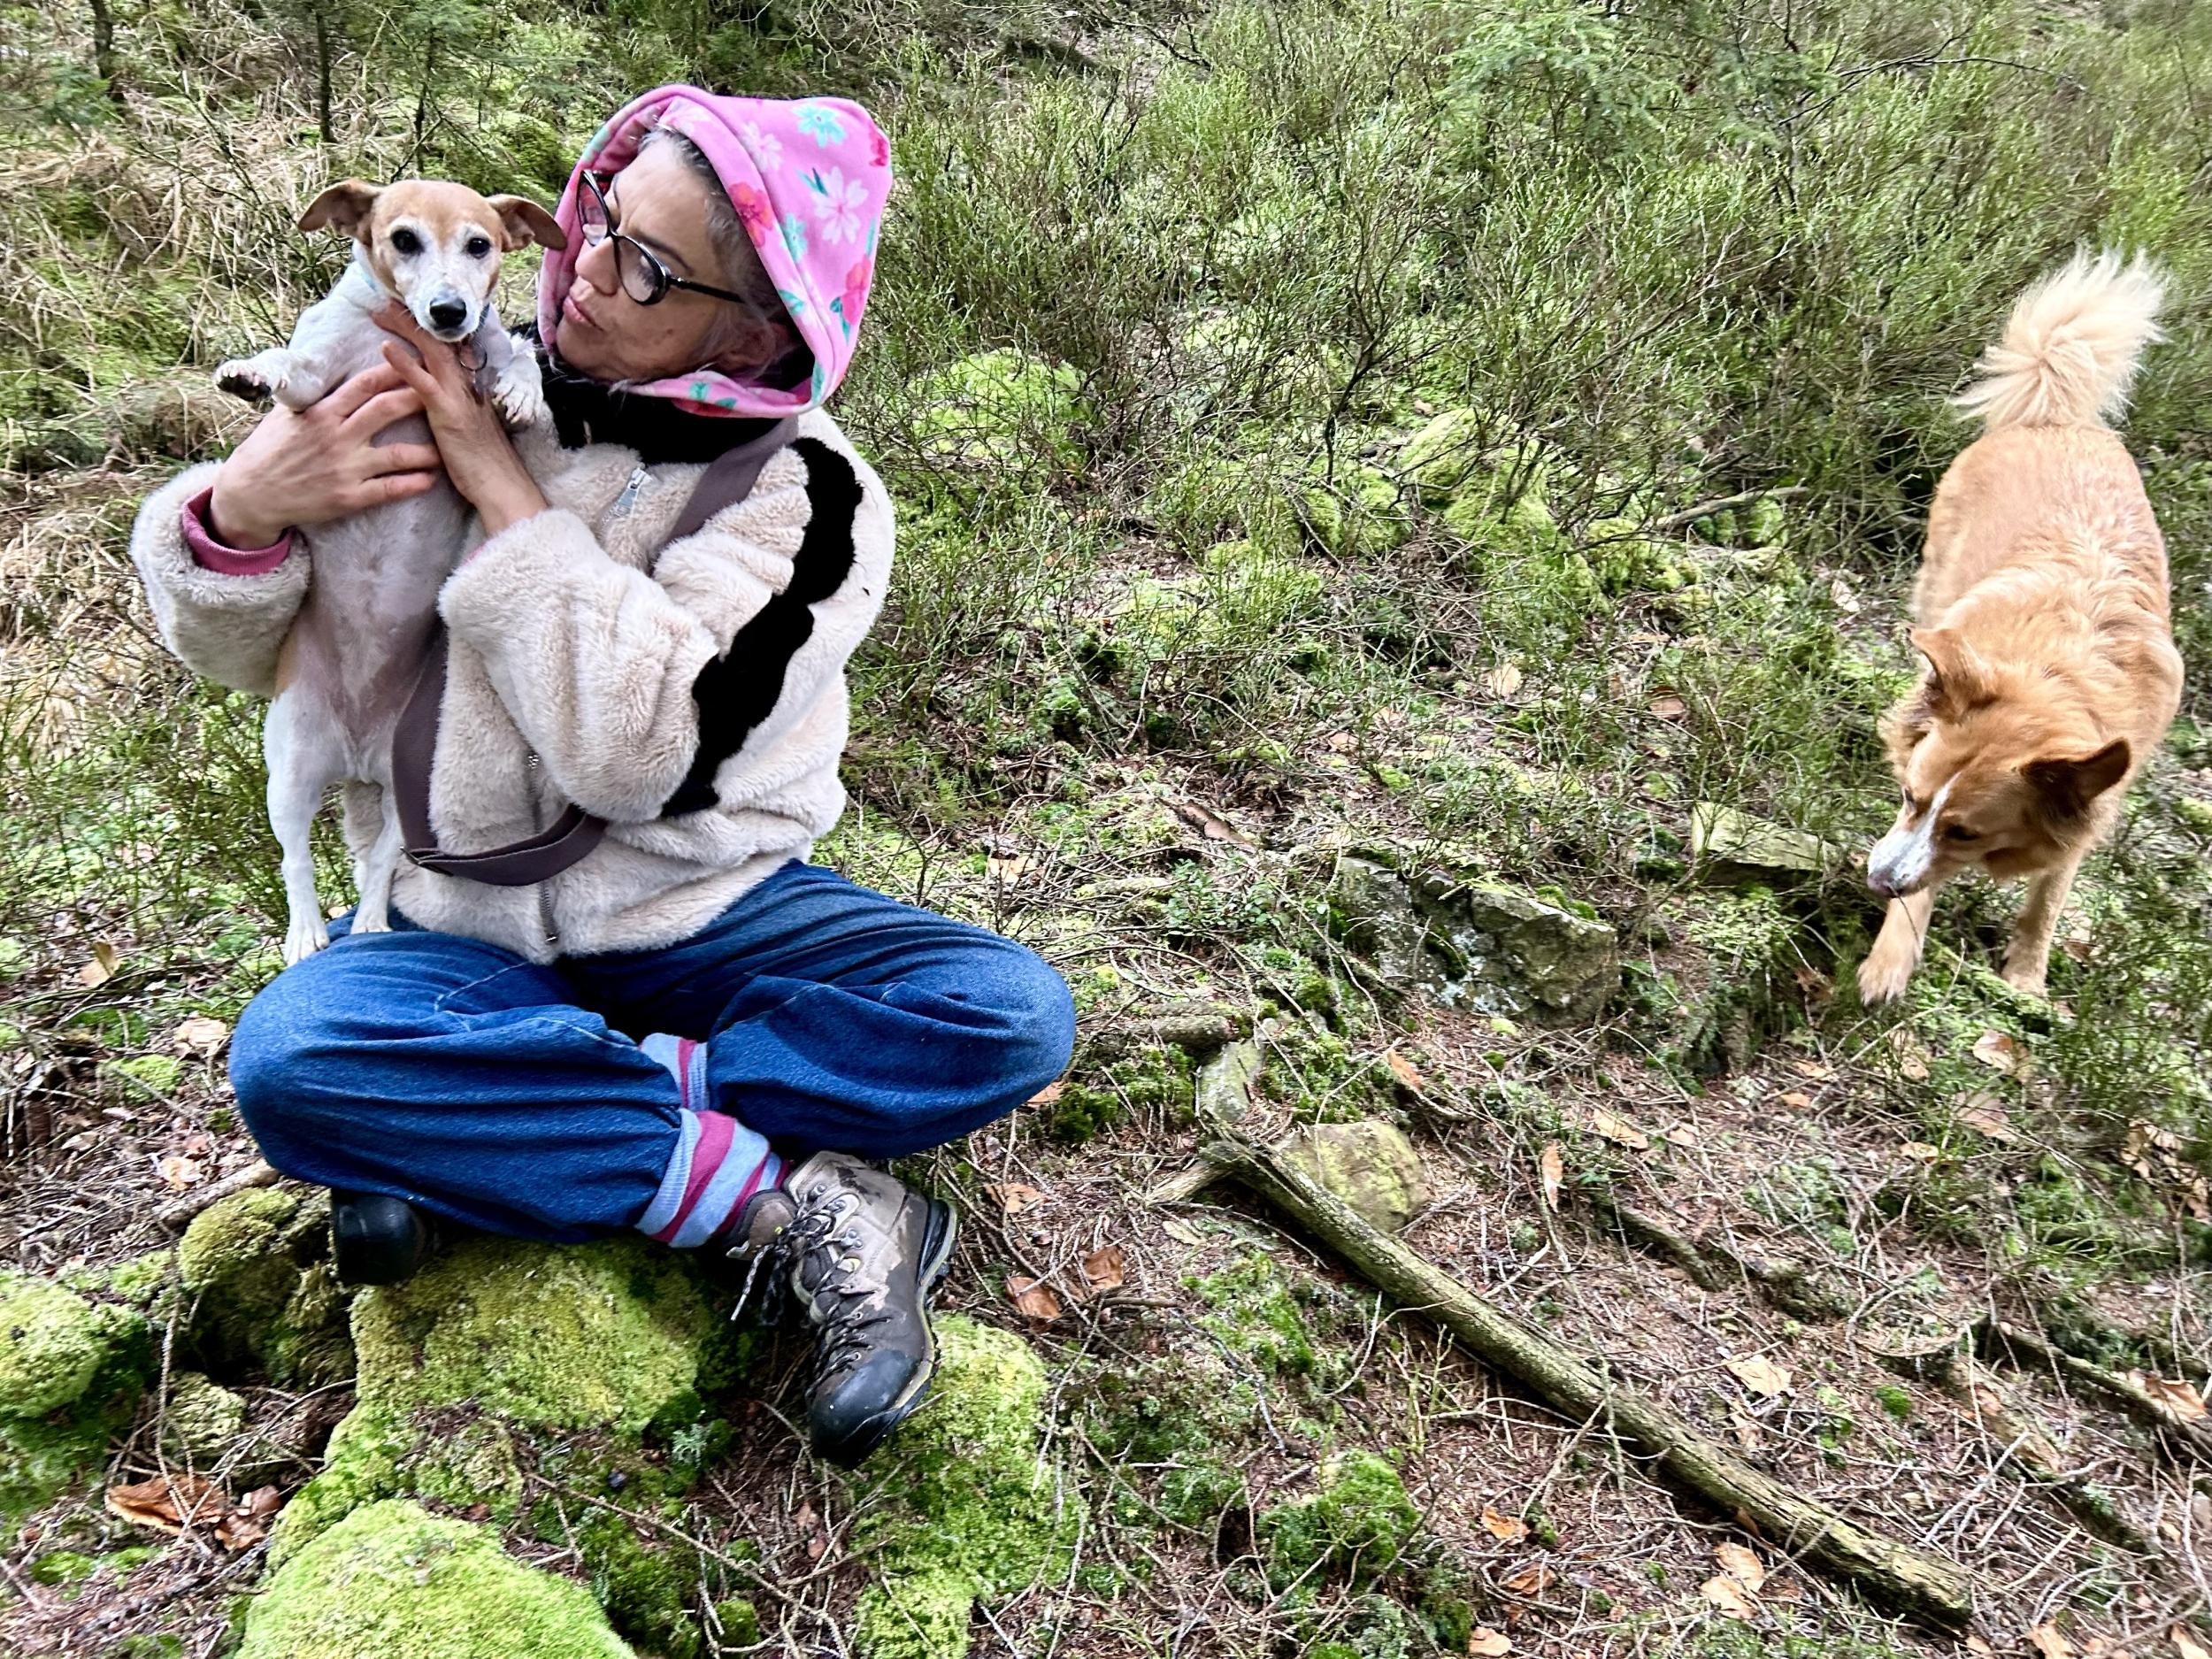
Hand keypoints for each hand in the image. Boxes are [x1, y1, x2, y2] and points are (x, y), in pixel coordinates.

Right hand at [206, 363, 440, 546]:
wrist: (251, 494)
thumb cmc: (269, 450)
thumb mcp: (286, 415)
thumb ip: (314, 395)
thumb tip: (326, 366)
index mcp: (322, 412)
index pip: (364, 384)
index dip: (393, 371)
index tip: (416, 362)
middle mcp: (337, 437)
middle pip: (387, 410)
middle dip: (418, 398)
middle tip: (442, 394)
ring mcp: (345, 468)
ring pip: (398, 454)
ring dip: (427, 451)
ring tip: (446, 447)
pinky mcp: (349, 497)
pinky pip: (390, 489)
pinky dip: (414, 484)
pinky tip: (430, 479)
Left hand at [375, 302, 547, 535]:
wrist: (502, 487)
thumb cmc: (484, 464)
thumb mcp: (469, 427)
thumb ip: (456, 406)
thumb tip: (438, 395)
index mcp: (470, 387)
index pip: (448, 348)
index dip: (426, 328)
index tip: (404, 313)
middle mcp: (467, 385)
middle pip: (438, 341)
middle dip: (411, 320)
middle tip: (386, 302)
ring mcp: (459, 396)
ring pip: (432, 351)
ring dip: (405, 329)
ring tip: (381, 312)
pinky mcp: (449, 413)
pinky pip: (424, 383)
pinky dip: (405, 363)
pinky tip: (386, 347)